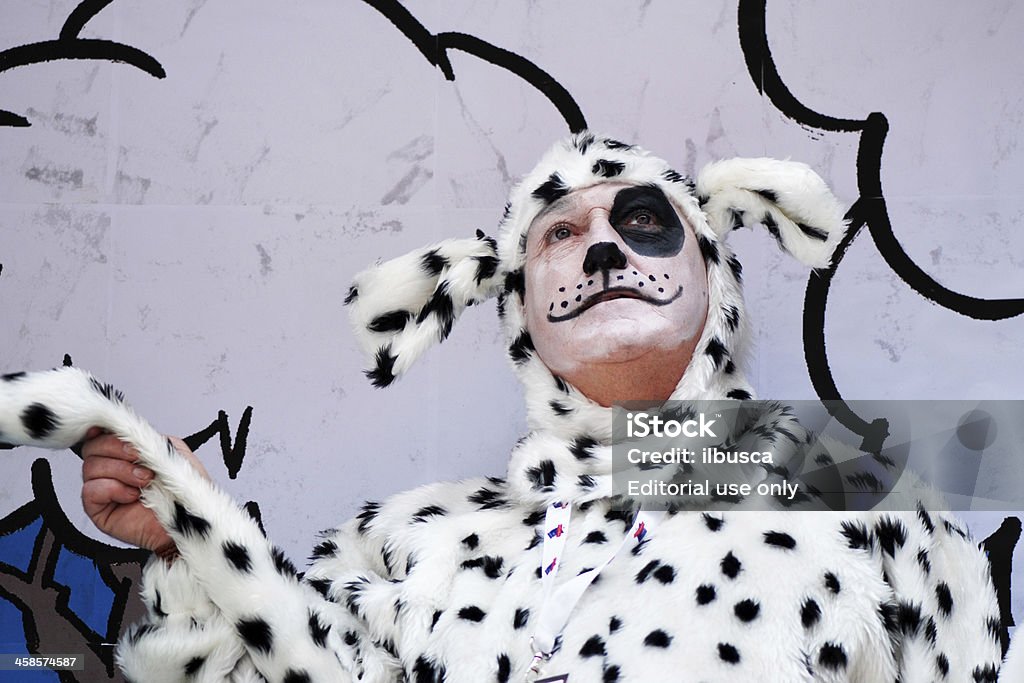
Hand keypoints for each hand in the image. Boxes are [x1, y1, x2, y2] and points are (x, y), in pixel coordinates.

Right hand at [81, 429, 210, 554]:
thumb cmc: (184, 491)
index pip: (102, 435)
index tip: (114, 429)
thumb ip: (152, 440)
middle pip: (93, 448)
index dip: (102, 430)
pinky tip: (132, 495)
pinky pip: (90, 490)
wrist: (189, 522)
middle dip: (118, 448)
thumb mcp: (174, 454)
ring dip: (122, 470)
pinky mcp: (99, 509)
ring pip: (91, 467)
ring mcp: (104, 489)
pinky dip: (113, 489)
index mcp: (127, 454)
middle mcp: (112, 469)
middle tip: (142, 459)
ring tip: (145, 481)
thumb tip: (131, 434)